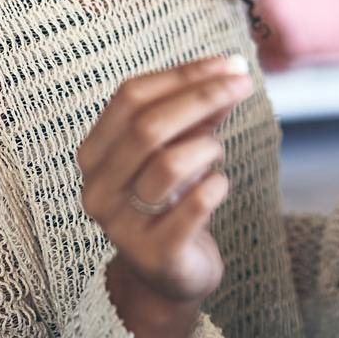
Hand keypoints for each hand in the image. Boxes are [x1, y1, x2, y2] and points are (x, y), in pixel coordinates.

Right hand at [76, 53, 251, 303]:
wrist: (170, 274)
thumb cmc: (173, 198)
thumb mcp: (180, 147)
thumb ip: (199, 112)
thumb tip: (229, 71)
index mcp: (95, 152)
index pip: (131, 96)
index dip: (182, 75)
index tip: (228, 63)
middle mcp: (98, 187)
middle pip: (148, 126)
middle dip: (202, 97)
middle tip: (243, 85)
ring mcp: (121, 225)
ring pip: (169, 165)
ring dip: (207, 148)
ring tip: (215, 154)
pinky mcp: (154, 254)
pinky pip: (194, 206)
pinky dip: (216, 186)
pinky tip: (218, 187)